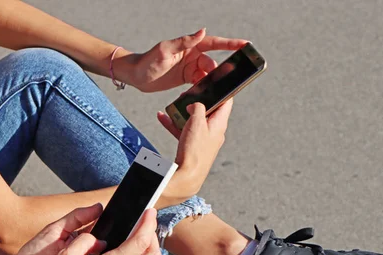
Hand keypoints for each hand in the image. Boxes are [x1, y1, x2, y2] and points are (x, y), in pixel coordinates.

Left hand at [129, 29, 246, 92]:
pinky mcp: (188, 79)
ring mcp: (191, 68)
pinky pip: (201, 84)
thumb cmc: (148, 60)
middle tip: (224, 81)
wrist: (136, 76)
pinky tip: (204, 95)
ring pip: (209, 75)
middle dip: (219, 72)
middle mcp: (193, 55)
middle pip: (213, 63)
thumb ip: (184, 42)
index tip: (246, 44)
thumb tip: (202, 31)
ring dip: (212, 82)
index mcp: (190, 46)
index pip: (214, 43)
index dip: (231, 44)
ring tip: (214, 91)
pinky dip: (204, 89)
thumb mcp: (165, 50)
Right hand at [157, 100, 232, 202]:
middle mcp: (214, 131)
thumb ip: (198, 108)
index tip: (215, 82)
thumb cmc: (195, 151)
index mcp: (220, 124)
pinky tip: (163, 118)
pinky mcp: (194, 146)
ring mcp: (204, 139)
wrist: (187, 176)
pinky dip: (175, 124)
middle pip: (208, 110)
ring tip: (173, 106)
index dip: (222, 90)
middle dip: (196, 101)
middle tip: (187, 95)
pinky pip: (185, 131)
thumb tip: (196, 105)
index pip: (227, 102)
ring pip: (194, 120)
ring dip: (183, 113)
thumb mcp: (197, 122)